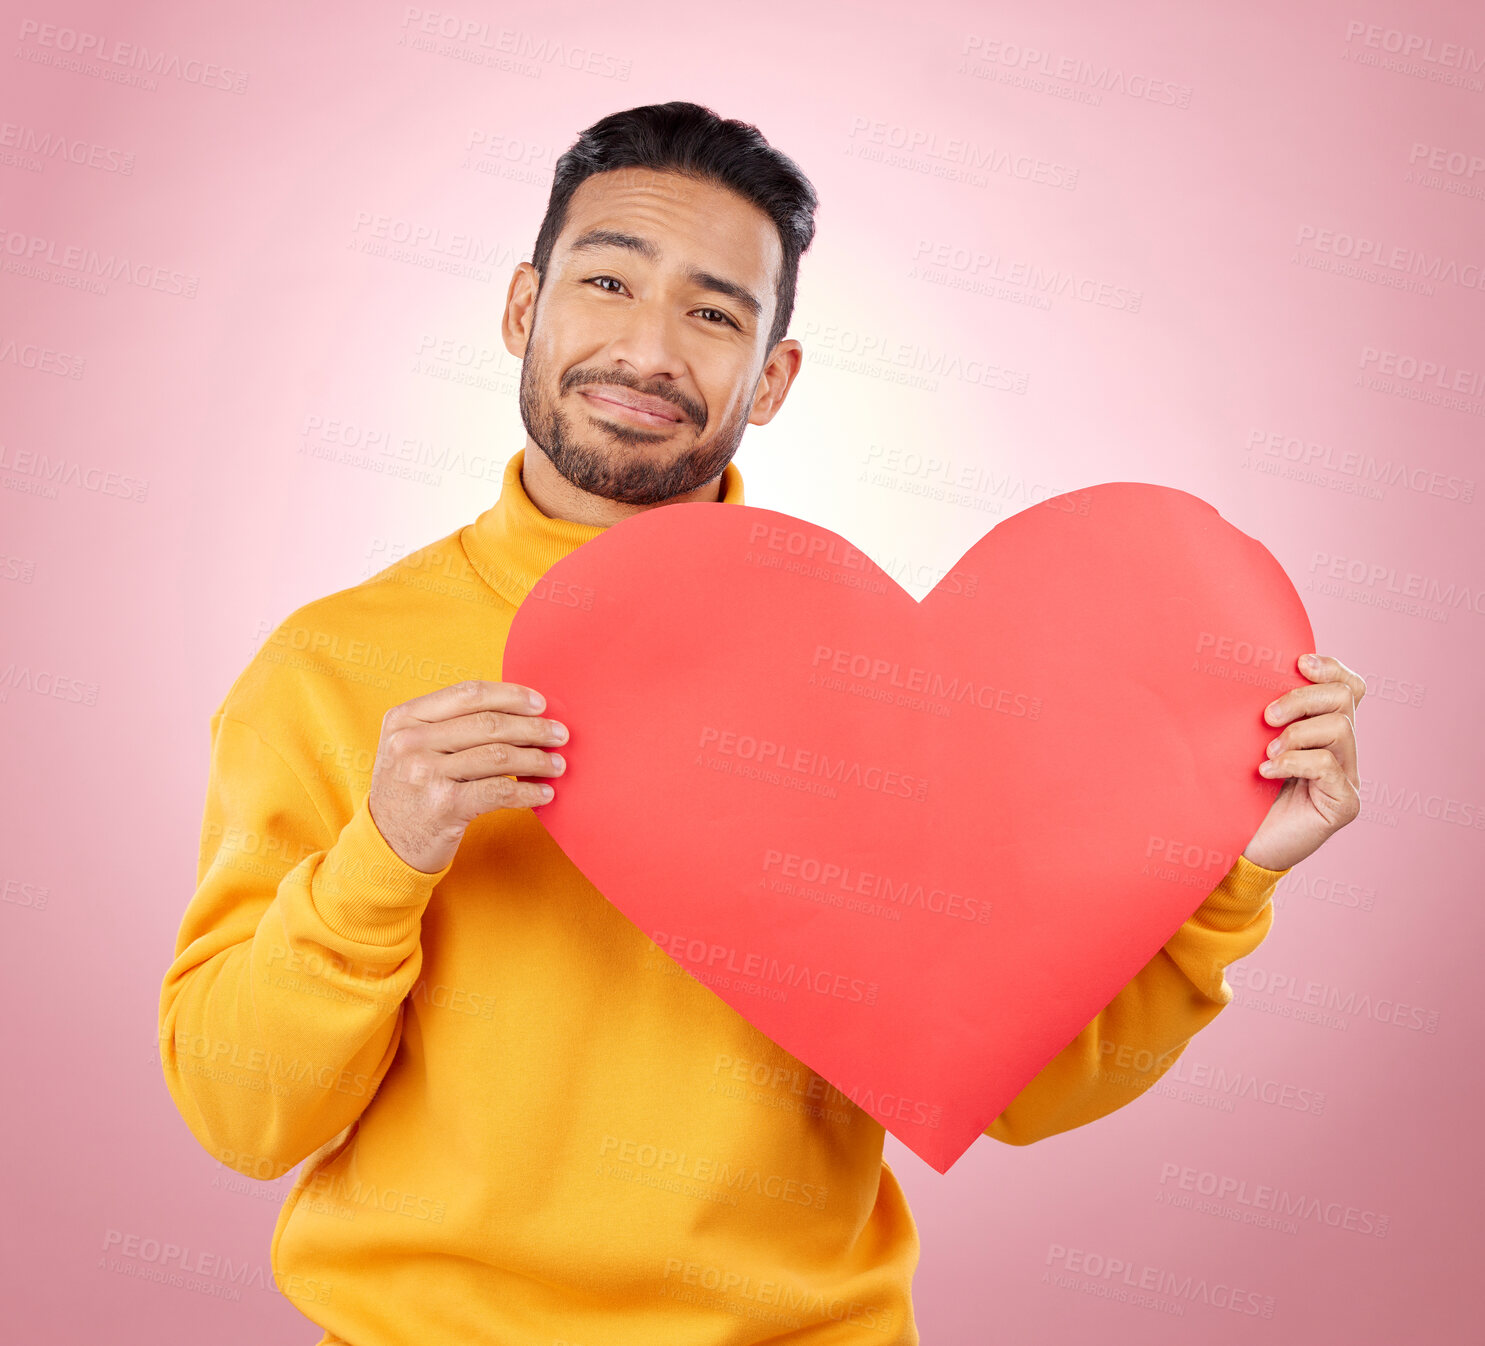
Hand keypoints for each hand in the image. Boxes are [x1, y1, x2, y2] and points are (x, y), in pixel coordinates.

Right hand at [368, 680, 568, 873]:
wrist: (385, 846)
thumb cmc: (410, 792)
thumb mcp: (412, 748)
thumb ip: (448, 724)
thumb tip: (518, 710)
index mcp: (404, 718)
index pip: (468, 694)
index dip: (510, 695)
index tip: (540, 703)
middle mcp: (411, 742)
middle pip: (488, 723)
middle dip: (533, 728)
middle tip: (559, 735)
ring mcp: (425, 774)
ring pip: (499, 755)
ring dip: (537, 759)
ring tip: (557, 765)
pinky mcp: (444, 806)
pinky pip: (500, 790)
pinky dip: (528, 792)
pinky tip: (543, 793)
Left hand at [1241, 653, 1364, 871]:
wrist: (1235, 844)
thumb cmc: (1237, 791)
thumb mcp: (1249, 743)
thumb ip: (1264, 714)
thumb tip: (1250, 670)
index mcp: (1323, 731)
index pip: (1349, 688)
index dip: (1332, 669)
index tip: (1298, 664)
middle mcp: (1342, 751)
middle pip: (1344, 699)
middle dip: (1302, 698)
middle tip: (1267, 717)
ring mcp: (1347, 778)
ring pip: (1340, 728)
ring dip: (1297, 734)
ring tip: (1267, 753)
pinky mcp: (1343, 803)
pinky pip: (1329, 766)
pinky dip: (1294, 762)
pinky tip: (1267, 772)